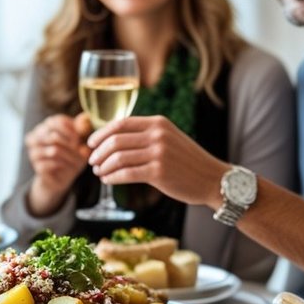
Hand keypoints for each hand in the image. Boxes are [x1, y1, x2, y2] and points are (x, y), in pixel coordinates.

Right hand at [25, 113, 90, 214]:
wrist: (61, 178)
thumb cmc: (71, 155)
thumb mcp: (79, 140)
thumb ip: (81, 128)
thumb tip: (85, 117)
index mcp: (43, 127)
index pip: (55, 121)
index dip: (71, 129)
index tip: (80, 138)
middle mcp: (34, 138)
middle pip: (54, 136)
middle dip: (71, 145)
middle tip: (81, 151)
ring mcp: (33, 152)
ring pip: (54, 150)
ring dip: (70, 156)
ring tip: (79, 161)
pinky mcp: (37, 166)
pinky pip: (52, 163)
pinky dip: (65, 165)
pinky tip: (70, 168)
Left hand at [87, 115, 225, 206]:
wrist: (212, 179)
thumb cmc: (188, 162)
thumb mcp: (169, 138)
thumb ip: (147, 136)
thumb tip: (113, 141)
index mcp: (159, 123)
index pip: (121, 123)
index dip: (101, 134)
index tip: (91, 144)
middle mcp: (158, 135)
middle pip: (115, 140)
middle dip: (98, 152)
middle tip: (92, 162)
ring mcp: (159, 153)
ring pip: (118, 157)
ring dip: (103, 166)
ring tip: (99, 173)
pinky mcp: (158, 172)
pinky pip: (126, 173)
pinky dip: (112, 177)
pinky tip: (108, 180)